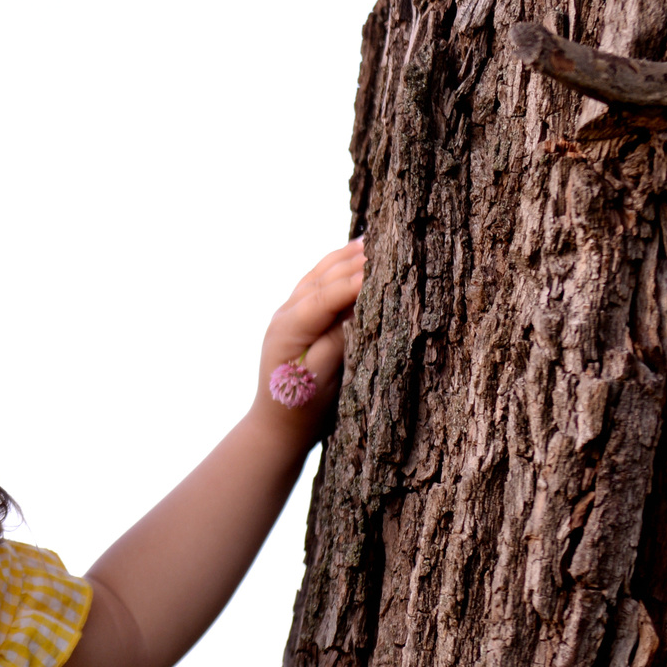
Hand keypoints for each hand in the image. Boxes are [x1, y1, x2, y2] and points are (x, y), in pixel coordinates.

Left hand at [251, 238, 365, 438]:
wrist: (277, 426)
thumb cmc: (301, 408)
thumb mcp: (321, 379)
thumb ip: (337, 341)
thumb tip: (357, 308)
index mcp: (289, 328)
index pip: (326, 294)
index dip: (356, 279)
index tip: (385, 264)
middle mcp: (285, 313)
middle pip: (323, 277)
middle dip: (355, 260)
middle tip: (390, 241)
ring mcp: (288, 312)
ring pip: (319, 274)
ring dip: (345, 257)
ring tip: (374, 240)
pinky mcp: (296, 317)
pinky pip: (318, 282)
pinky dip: (337, 267)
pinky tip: (353, 256)